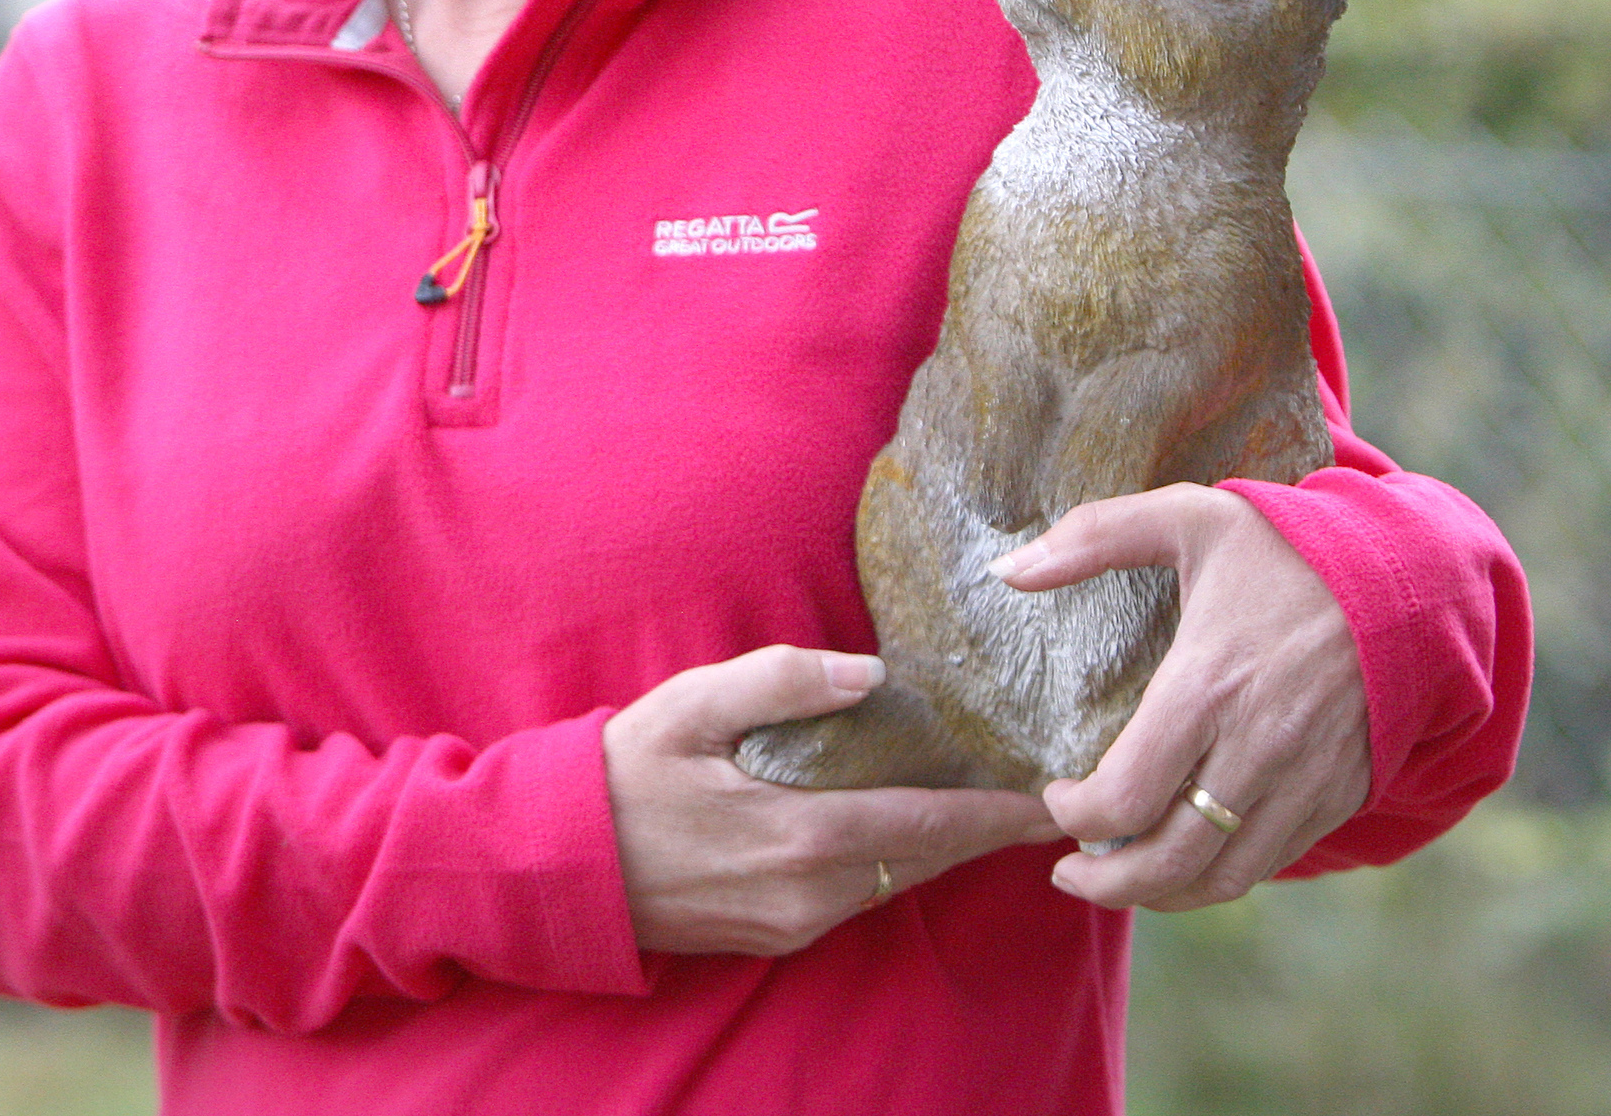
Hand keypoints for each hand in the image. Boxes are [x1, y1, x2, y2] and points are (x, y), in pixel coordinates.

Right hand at [604, 645, 1060, 954]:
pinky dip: (891, 862)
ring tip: (980, 800)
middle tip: (1036, 789)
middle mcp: (809, 893)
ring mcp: (792, 923)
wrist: (555, 866)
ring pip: (894, 882)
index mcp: (800, 833)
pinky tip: (898, 825)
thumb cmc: (617, 775)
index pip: (929, 825)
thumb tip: (867, 673)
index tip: (1055, 797)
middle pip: (925, 860)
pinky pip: (857, 897)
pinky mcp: (775, 936)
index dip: (998, 814)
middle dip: (982, 828)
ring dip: (937, 845)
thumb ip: (779, 680)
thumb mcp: (689, 706)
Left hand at [998, 484, 1369, 911]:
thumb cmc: (1290, 547)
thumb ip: (1093, 536)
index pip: (1125, 796)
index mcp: (1208, 687)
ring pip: (1223, 876)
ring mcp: (1304, 781)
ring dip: (1162, 894)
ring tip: (1119, 880)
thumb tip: (1006, 568)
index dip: (1075, 815)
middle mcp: (1258, 748)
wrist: (1410, 578)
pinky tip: (1185, 861)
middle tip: (1068, 872)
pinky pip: (1272, 861)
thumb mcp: (1189, 517)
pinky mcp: (1339, 794)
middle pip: (1170, 858)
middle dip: (1107, 883)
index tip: (1054, 796)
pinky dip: (1220, 878)